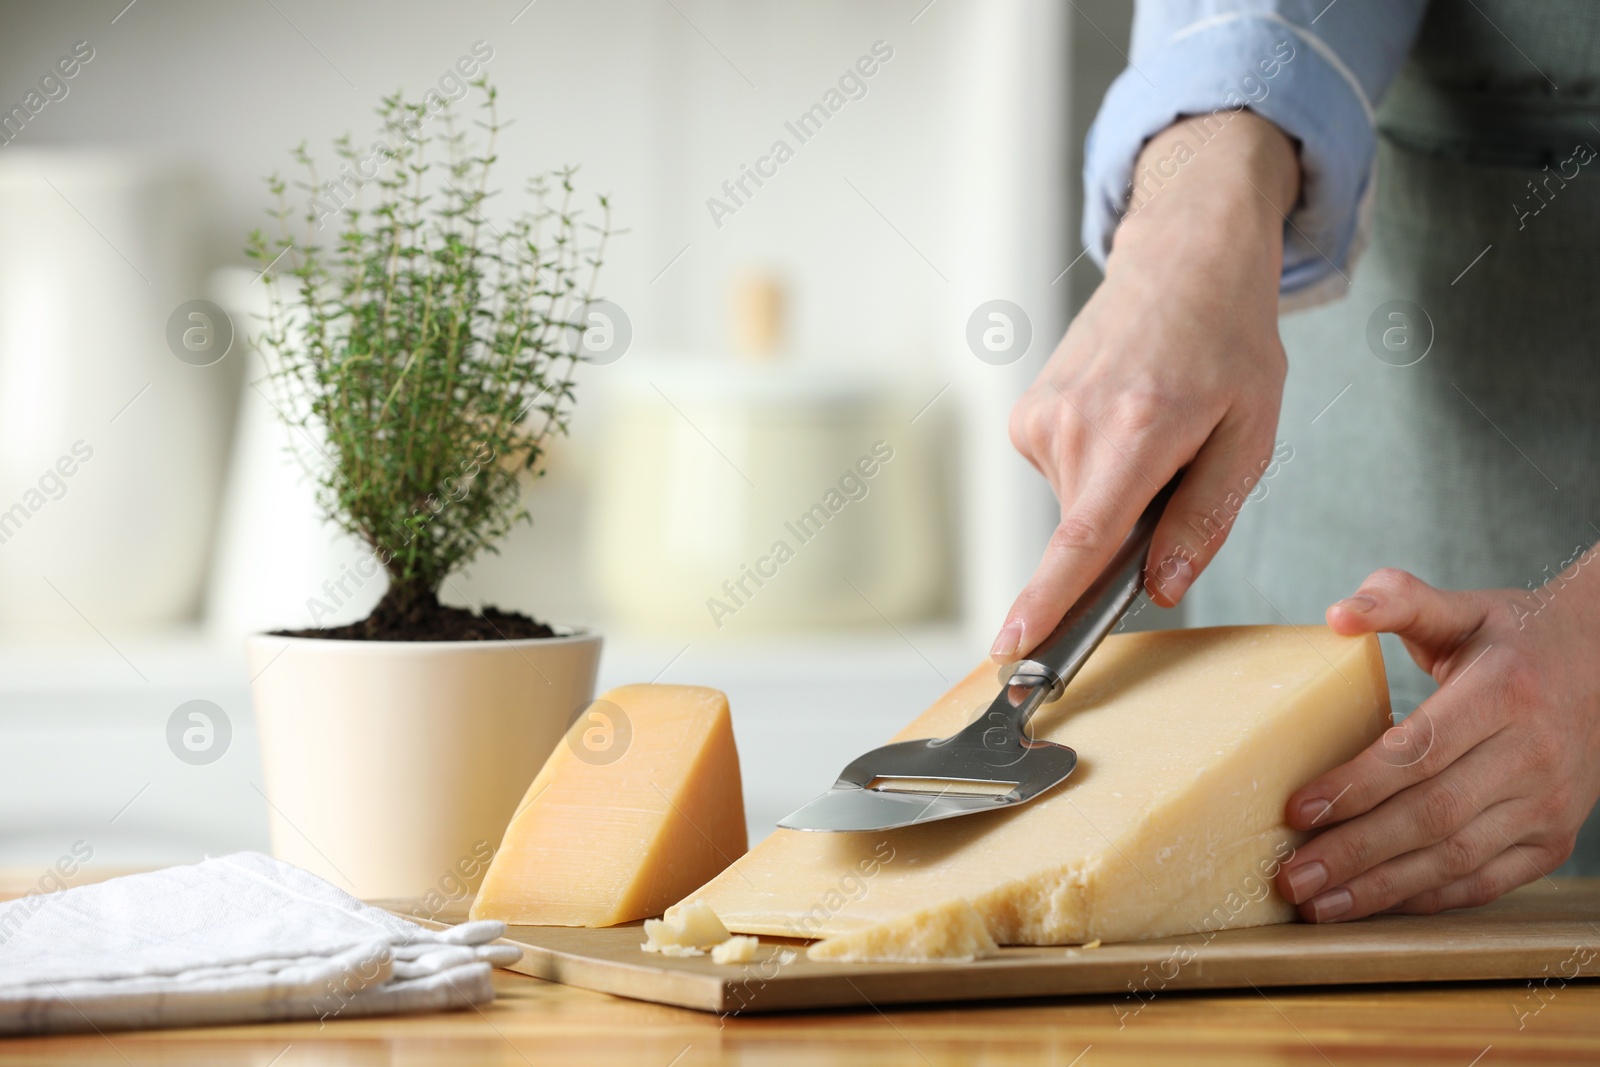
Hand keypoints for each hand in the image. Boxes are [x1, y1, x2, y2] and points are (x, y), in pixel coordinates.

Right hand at [994, 112, 1299, 661]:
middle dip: (1132, 532)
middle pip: (1089, 536)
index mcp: (1136, 432)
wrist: (1181, 259)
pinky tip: (1123, 419)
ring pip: (1078, 510)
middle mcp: (1074, 426)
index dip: (1046, 603)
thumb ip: (1205, 517)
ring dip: (1117, 496)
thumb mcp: (1250, 435)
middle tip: (1179, 465)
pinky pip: (1064, 479)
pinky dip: (1096, 470)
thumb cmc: (1228, 342)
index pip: (1081, 540)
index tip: (1011, 650)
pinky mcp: (1026, 416)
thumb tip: (1162, 586)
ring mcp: (1040, 418)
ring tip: (1153, 427)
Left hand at [1276, 566, 1599, 920]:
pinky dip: (1427, 899)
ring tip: (1316, 905)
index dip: (1358, 784)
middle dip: (1354, 851)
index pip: (1421, 750)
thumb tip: (1336, 615)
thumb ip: (1397, 601)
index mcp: (1505, 693)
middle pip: (1432, 815)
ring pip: (1456, 858)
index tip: (1298, 808)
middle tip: (1290, 876)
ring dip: (1381, 888)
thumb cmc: (1514, 639)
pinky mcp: (1554, 840)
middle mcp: (1534, 755)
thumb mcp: (1461, 608)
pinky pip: (1485, 882)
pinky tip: (1373, 906)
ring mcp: (1549, 805)